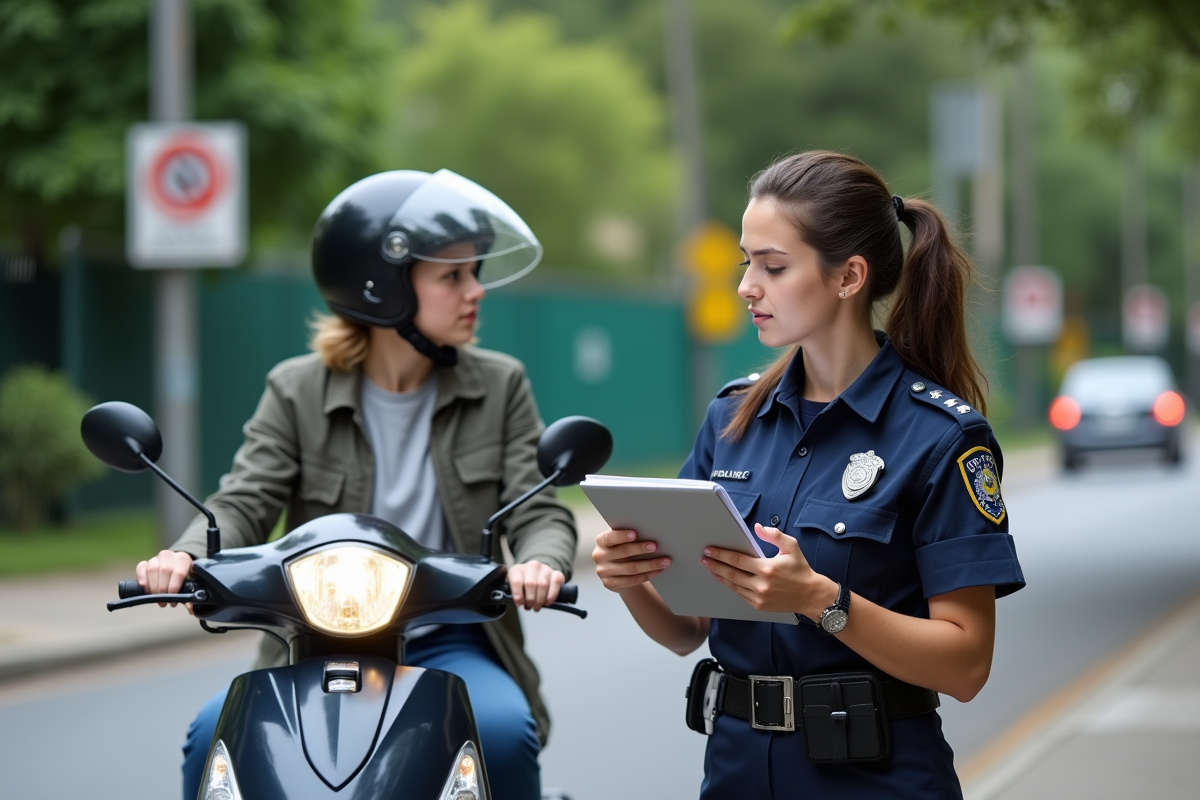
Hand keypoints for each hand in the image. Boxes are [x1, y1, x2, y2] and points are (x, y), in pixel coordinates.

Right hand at [136, 550, 194, 611]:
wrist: (175, 565)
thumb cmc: (183, 577)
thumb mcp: (188, 584)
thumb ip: (189, 595)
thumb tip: (191, 609)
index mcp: (183, 559)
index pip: (179, 572)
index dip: (174, 587)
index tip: (173, 600)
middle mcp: (169, 556)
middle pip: (165, 571)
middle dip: (163, 590)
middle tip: (164, 602)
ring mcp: (156, 558)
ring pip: (152, 570)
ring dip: (153, 587)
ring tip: (156, 598)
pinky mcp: (146, 562)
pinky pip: (141, 568)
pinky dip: (142, 579)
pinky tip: (146, 589)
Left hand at [508, 560, 565, 610]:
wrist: (538, 577)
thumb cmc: (525, 586)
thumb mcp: (516, 588)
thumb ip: (516, 594)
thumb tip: (520, 603)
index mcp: (518, 569)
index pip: (517, 581)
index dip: (518, 595)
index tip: (520, 604)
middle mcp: (532, 566)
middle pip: (530, 584)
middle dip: (530, 600)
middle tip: (530, 607)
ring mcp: (545, 569)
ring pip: (543, 585)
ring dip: (540, 600)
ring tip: (537, 607)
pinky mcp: (557, 573)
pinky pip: (555, 583)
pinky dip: (552, 595)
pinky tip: (548, 602)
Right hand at [592, 528, 671, 592]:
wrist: (617, 572)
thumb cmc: (623, 550)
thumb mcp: (621, 542)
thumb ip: (629, 537)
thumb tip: (651, 532)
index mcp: (601, 541)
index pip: (610, 537)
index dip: (622, 536)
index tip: (635, 534)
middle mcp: (599, 556)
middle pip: (623, 552)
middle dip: (641, 549)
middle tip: (655, 546)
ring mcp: (603, 571)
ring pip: (631, 568)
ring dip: (650, 564)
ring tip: (665, 561)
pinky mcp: (610, 583)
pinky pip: (632, 580)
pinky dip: (648, 575)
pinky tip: (658, 570)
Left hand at [700, 524, 835, 617]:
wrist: (810, 595)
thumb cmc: (800, 569)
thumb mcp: (791, 547)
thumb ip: (774, 535)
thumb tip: (757, 527)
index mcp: (767, 568)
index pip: (737, 560)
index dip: (721, 554)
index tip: (710, 550)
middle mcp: (761, 584)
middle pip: (731, 573)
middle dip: (715, 565)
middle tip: (704, 559)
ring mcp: (759, 597)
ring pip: (733, 585)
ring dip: (720, 576)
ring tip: (710, 569)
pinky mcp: (759, 606)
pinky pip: (740, 594)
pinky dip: (731, 586)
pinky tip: (725, 579)